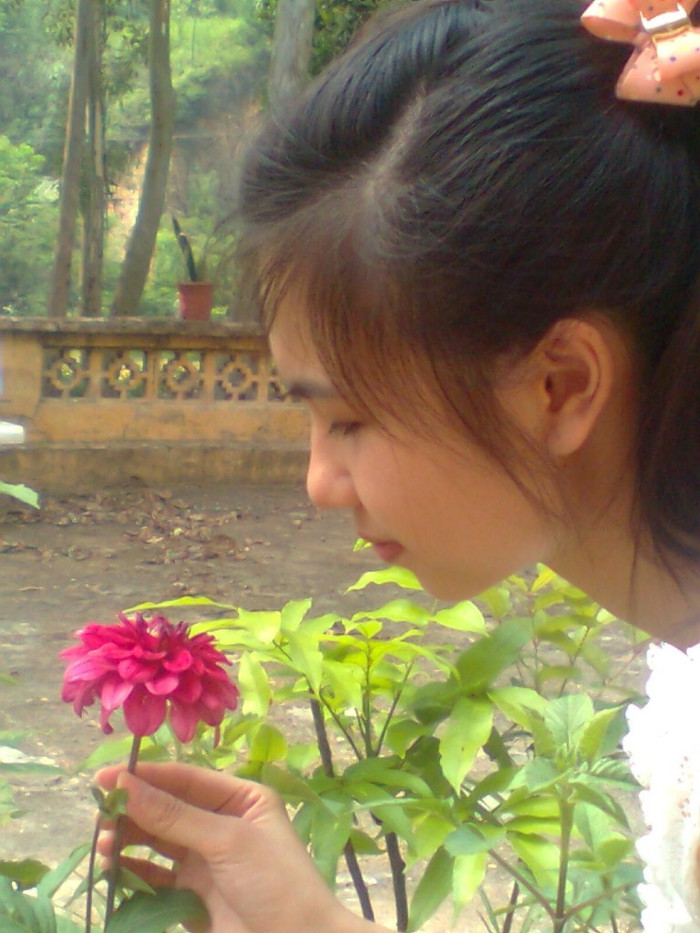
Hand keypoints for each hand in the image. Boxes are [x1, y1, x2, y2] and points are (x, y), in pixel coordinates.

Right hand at [96, 762, 377, 932]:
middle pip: (168, 808)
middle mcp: (221, 823)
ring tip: (104, 843)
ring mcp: (205, 860)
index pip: (186, 779)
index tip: (105, 777)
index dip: (146, 776)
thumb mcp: (228, 841)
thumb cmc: (275, 881)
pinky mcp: (191, 895)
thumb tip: (125, 786)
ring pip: (157, 841)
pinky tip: (112, 868)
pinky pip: (155, 877)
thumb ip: (175, 816)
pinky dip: (132, 872)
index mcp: (241, 798)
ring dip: (129, 839)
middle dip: (134, 808)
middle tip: (99, 811)